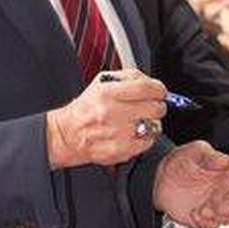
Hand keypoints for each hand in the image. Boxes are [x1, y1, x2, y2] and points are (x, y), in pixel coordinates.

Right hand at [46, 70, 166, 168]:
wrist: (67, 134)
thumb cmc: (88, 107)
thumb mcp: (103, 82)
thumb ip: (130, 77)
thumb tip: (153, 83)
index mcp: (107, 93)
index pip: (147, 88)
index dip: (160, 90)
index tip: (160, 92)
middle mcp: (111, 113)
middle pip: (155, 108)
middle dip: (157, 106)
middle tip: (151, 106)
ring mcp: (116, 133)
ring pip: (154, 126)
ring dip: (151, 123)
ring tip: (139, 120)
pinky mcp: (119, 150)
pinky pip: (148, 142)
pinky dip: (145, 138)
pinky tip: (134, 133)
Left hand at [153, 141, 228, 227]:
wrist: (161, 177)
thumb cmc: (182, 159)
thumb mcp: (195, 151)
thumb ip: (210, 156)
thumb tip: (225, 162)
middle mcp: (228, 191)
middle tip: (216, 205)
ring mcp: (217, 206)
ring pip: (228, 218)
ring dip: (218, 217)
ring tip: (202, 210)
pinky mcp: (205, 217)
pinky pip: (212, 226)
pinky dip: (205, 223)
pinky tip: (194, 214)